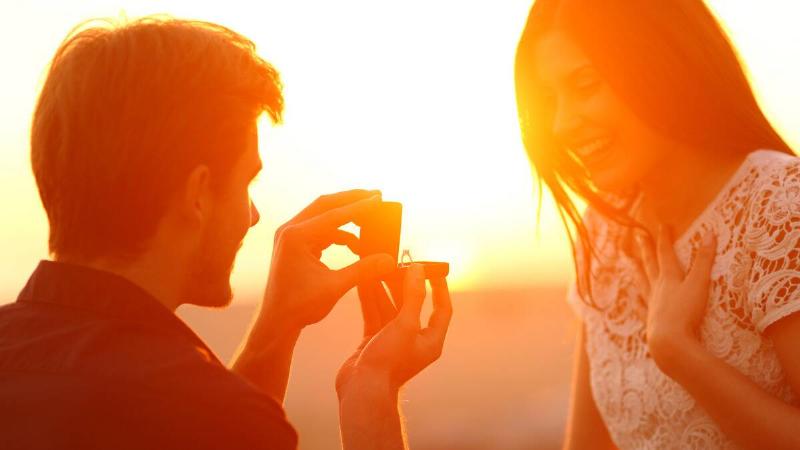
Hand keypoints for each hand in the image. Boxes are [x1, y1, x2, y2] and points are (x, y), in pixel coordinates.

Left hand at [259, 190, 395, 331]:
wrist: (277, 322)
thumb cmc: (299, 306)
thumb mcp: (335, 287)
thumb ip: (363, 270)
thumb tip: (389, 259)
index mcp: (295, 236)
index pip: (332, 215)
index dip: (359, 207)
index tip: (379, 199)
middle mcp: (289, 230)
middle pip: (325, 205)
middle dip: (352, 200)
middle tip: (376, 196)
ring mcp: (290, 236)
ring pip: (323, 216)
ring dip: (346, 218)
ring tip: (370, 221)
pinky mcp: (294, 244)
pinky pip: (320, 230)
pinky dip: (339, 234)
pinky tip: (356, 245)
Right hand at [336, 264, 451, 398]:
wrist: (362, 391)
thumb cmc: (388, 362)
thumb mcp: (405, 325)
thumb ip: (413, 296)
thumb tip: (418, 270)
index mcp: (431, 340)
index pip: (442, 309)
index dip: (440, 288)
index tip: (433, 269)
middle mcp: (414, 340)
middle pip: (412, 304)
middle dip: (404, 284)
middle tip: (396, 264)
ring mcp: (393, 340)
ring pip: (390, 307)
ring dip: (383, 289)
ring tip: (376, 268)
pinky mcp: (374, 341)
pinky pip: (374, 314)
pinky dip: (370, 299)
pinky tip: (363, 282)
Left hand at [636, 226, 716, 371]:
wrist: (669, 341)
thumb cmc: (686, 313)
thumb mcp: (699, 284)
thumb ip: (704, 260)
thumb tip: (710, 233)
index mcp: (669, 278)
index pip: (666, 253)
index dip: (664, 238)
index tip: (661, 225)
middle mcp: (657, 289)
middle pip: (649, 264)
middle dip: (646, 248)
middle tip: (638, 235)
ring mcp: (651, 305)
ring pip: (642, 283)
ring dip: (636, 270)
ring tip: (628, 262)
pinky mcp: (650, 321)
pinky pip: (642, 308)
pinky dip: (638, 302)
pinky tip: (635, 300)